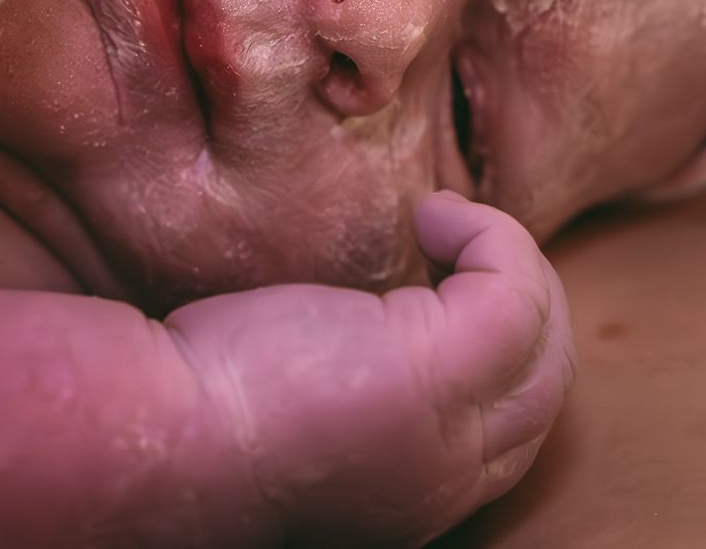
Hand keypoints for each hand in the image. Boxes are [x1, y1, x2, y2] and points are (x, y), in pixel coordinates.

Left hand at [168, 191, 575, 545]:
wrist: (159, 435)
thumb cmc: (198, 409)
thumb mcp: (309, 401)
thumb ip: (360, 376)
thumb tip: (365, 318)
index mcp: (422, 490)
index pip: (514, 421)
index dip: (500, 344)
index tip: (444, 282)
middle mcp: (456, 478)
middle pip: (546, 383)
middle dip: (523, 299)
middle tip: (461, 243)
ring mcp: (457, 430)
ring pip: (547, 338)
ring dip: (508, 261)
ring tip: (445, 224)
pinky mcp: (444, 371)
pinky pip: (516, 287)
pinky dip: (489, 235)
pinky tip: (433, 216)